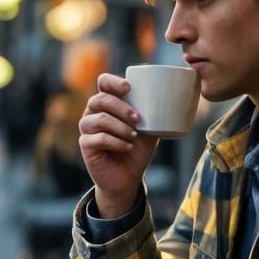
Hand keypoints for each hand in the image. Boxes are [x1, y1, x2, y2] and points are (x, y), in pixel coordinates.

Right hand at [78, 73, 157, 217]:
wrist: (128, 177)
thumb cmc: (137, 149)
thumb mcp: (149, 130)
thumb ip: (153, 114)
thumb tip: (173, 99)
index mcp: (108, 103)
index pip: (103, 83)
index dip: (113, 82)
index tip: (128, 88)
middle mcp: (93, 113)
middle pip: (100, 99)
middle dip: (121, 107)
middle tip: (138, 118)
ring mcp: (87, 129)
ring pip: (99, 119)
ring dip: (120, 126)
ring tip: (134, 136)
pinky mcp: (86, 145)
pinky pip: (98, 138)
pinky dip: (116, 142)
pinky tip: (127, 147)